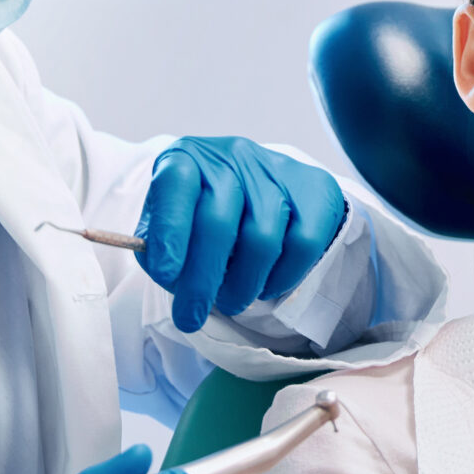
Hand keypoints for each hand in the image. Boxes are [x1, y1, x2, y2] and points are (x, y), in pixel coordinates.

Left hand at [140, 137, 349, 332]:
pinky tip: (265, 287)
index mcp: (189, 157)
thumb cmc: (204, 215)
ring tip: (230, 302)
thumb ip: (157, 247)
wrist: (264, 192)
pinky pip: (301, 244)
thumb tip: (169, 273)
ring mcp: (278, 169)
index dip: (170, 230)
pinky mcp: (316, 190)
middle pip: (218, 221)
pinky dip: (281, 278)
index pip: (177, 183)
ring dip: (242, 285)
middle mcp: (233, 155)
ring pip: (262, 239)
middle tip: (190, 317)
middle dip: (202, 279)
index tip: (165, 274)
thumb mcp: (169, 223)